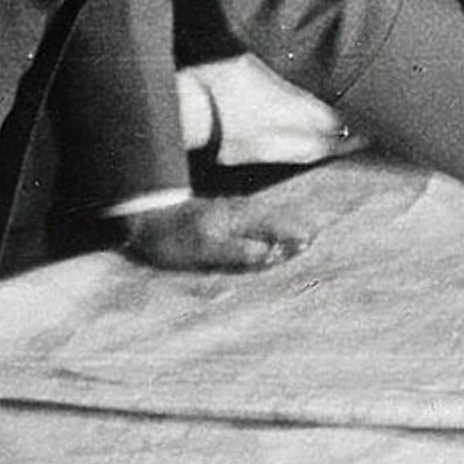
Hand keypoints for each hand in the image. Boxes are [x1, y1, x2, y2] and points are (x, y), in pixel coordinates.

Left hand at [117, 195, 310, 272]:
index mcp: (238, 219)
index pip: (275, 226)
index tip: (313, 241)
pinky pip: (253, 217)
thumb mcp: (204, 250)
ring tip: (300, 232)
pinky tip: (267, 227)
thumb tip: (270, 252)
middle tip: (317, 235)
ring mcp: (229, 211)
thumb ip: (237, 251)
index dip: (294, 234)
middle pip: (274, 217)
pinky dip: (267, 222)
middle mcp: (238, 211)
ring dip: (282, 224)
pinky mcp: (221, 214)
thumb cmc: (173, 238)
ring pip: (264, 215)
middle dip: (294, 226)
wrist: (145, 217)